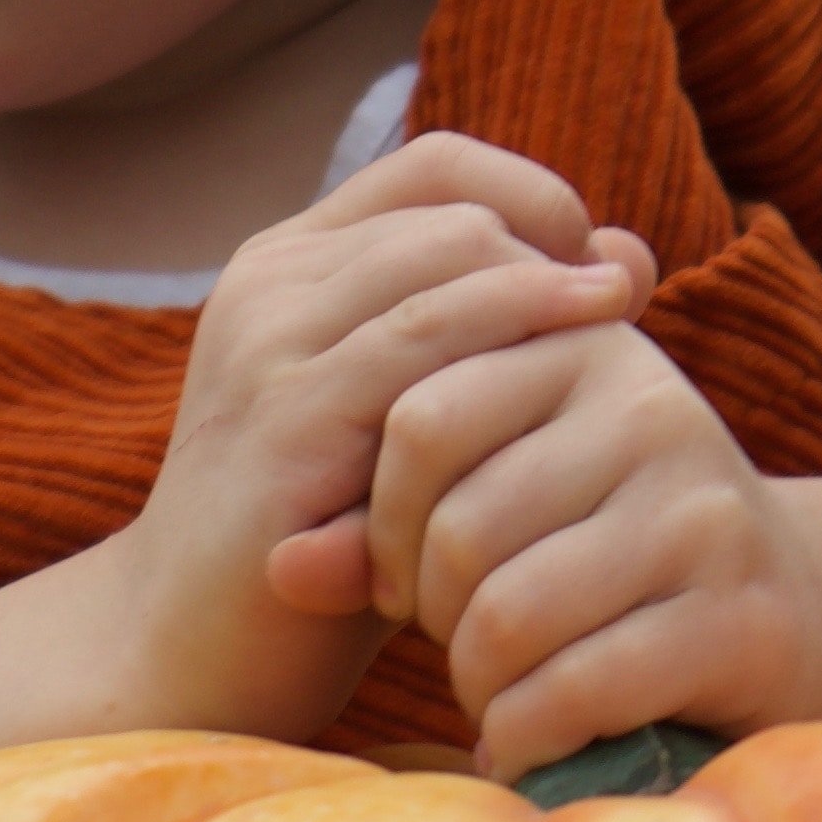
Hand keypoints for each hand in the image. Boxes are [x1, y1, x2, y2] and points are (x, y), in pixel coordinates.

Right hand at [124, 138, 654, 721]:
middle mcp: (271, 285)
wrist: (191, 653)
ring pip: (448, 258)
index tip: (594, 272)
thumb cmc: (328, 537)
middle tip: (617, 314)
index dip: (533, 197)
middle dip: (552, 256)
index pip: (436, 168)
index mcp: (290, 265)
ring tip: (618, 330)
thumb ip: (498, 331)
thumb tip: (630, 256)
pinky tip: (571, 388)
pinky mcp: (287, 420)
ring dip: (545, 293)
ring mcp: (271, 346)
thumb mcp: (416, 415)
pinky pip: (426, 348)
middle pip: (454, 213)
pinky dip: (512, 347)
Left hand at [367, 311, 817, 777]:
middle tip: (459, 645)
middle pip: (460, 529)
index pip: (420, 417)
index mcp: (582, 344)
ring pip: (510, 615)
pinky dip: (525, 735)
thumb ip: (381, 520)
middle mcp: (653, 407)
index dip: (381, 520)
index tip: (401, 576)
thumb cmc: (595, 556)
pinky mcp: (739, 616)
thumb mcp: (495, 502)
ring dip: (478, 684)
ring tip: (495, 693)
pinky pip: (574, 687)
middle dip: (433, 616)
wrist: (781, 618)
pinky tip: (528, 739)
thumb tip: (280, 568)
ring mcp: (704, 512)